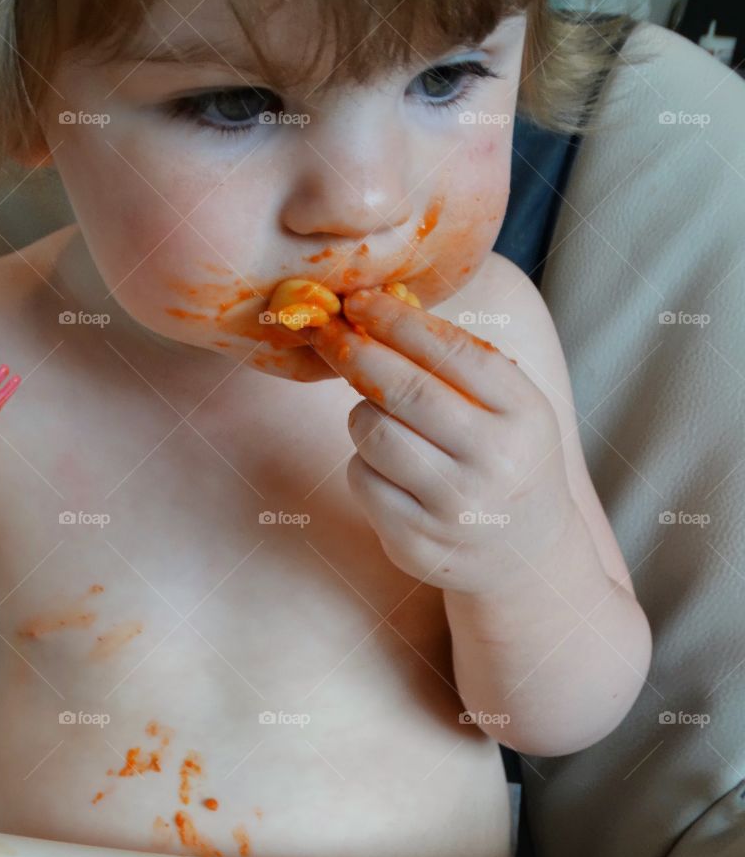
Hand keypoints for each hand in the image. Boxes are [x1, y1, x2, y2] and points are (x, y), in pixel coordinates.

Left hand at [305, 287, 578, 593]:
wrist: (526, 555)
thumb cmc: (507, 458)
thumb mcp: (511, 407)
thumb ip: (459, 363)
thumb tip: (376, 311)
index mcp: (524, 415)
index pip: (451, 351)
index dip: (397, 320)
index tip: (360, 301)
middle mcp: (494, 462)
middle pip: (402, 390)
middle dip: (355, 352)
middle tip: (329, 333)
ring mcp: (454, 508)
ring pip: (372, 433)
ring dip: (362, 414)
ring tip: (380, 417)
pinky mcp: (416, 543)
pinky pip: (361, 480)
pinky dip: (363, 463)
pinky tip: (388, 468)